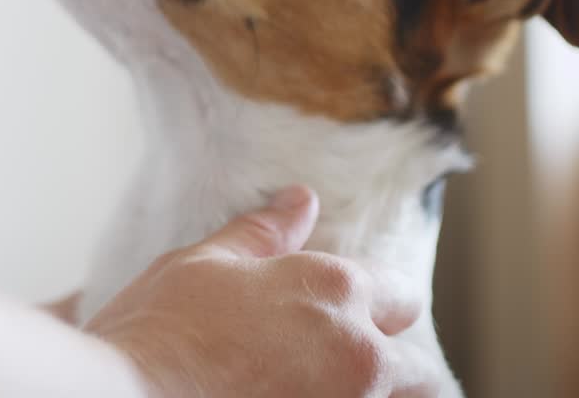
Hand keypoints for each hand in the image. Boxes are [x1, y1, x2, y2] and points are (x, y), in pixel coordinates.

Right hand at [85, 186, 438, 396]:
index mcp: (334, 290)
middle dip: (393, 364)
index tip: (354, 315)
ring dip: (375, 394)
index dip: (377, 303)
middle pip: (418, 367)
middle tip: (345, 364)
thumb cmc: (160, 331)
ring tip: (326, 386)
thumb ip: (263, 235)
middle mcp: (357, 353)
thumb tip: (299, 200)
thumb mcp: (204, 265)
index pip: (397, 294)